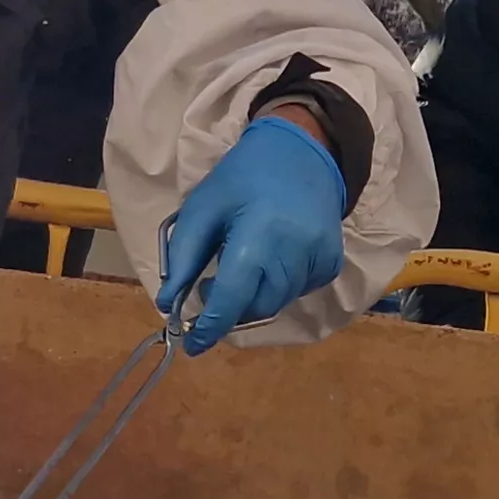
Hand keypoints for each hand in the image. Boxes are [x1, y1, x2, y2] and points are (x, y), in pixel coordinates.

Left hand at [155, 113, 346, 353]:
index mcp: (261, 233)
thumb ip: (183, 256)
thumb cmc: (243, 177)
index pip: (234, 296)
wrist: (302, 152)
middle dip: (230, 308)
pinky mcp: (331, 262)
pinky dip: (276, 287)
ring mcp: (320, 259)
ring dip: (252, 297)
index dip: (211, 326)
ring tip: (241, 263)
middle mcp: (297, 251)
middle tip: (210, 285)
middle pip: (257, 307)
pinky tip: (271, 258)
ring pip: (277, 303)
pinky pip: (297, 292)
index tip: (192, 345)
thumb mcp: (203, 207)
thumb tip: (167, 302)